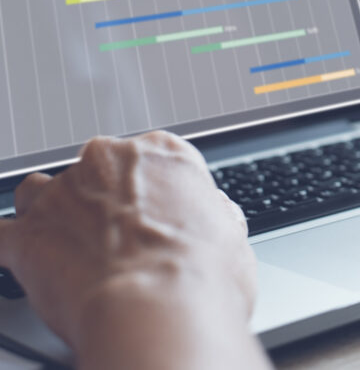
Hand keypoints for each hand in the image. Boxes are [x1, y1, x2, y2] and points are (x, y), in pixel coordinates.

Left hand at [0, 132, 269, 369]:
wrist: (157, 311)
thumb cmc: (200, 276)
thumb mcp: (233, 235)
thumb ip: (212, 215)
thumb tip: (212, 218)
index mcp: (164, 154)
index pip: (153, 158)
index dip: (155, 191)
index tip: (158, 215)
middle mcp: (110, 162)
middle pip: (95, 171)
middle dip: (102, 201)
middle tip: (122, 241)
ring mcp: (63, 195)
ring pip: (43, 193)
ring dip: (53, 216)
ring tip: (73, 250)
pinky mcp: (26, 235)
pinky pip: (6, 235)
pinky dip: (15, 249)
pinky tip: (30, 265)